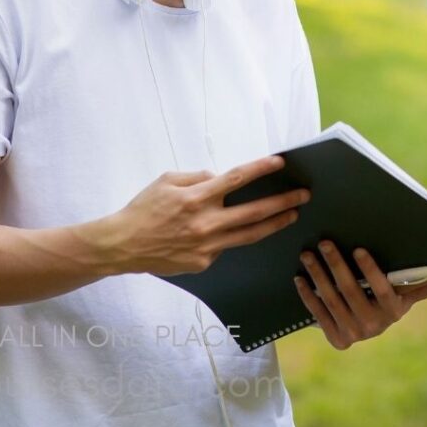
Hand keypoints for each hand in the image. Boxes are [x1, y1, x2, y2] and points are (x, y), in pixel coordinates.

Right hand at [97, 156, 309, 275]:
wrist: (122, 246)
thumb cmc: (144, 208)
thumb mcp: (168, 180)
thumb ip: (198, 177)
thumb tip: (221, 178)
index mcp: (197, 197)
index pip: (237, 179)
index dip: (261, 169)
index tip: (281, 162)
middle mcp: (206, 222)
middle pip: (254, 211)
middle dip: (283, 202)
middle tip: (304, 195)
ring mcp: (206, 246)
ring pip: (249, 235)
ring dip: (274, 224)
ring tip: (293, 215)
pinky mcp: (204, 263)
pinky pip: (225, 246)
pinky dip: (234, 236)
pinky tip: (240, 230)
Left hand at [293, 242, 426, 349]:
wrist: (375, 319)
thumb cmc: (395, 288)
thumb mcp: (414, 281)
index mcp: (396, 310)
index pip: (383, 289)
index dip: (370, 270)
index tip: (358, 248)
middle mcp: (376, 327)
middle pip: (352, 292)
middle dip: (336, 264)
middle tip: (325, 241)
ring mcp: (355, 335)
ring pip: (332, 300)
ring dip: (318, 275)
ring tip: (308, 253)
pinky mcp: (337, 340)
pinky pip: (318, 315)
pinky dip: (307, 296)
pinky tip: (300, 277)